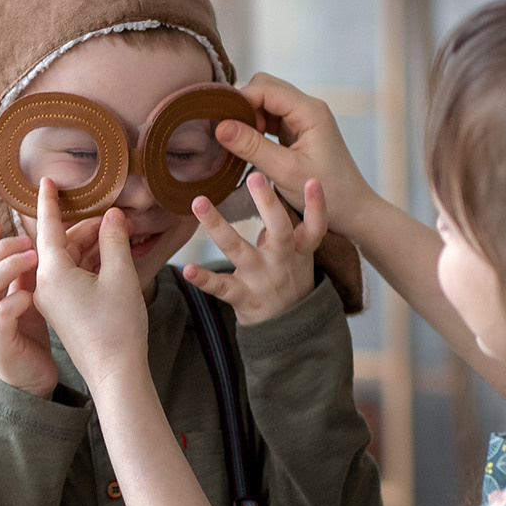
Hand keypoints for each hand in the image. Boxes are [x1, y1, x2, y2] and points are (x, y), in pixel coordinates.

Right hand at [0, 215, 102, 397]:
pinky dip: (17, 299)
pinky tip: (32, 295)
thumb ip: (17, 272)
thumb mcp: (19, 295)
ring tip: (35, 257)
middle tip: (27, 241)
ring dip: (10, 266)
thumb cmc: (24, 334)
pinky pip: (1, 314)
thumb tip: (24, 237)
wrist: (30, 378)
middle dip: (1, 249)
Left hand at [32, 179, 149, 390]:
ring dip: (93, 245)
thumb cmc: (117, 327)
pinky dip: (91, 264)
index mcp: (52, 272)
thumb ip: (114, 239)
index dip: (50, 201)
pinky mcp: (64, 310)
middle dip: (89, 227)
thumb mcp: (120, 275)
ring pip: (71, 259)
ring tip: (121, 234)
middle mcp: (45, 284)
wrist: (115, 374)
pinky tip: (112, 256)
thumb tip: (112, 215)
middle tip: (117, 216)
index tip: (46, 180)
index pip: (48, 226)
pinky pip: (74, 276)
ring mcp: (53, 299)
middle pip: (64, 242)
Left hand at [184, 173, 326, 323]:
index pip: (315, 227)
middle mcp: (282, 261)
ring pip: (239, 250)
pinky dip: (204, 279)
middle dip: (268, 203)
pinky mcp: (242, 296)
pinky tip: (187, 269)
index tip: (313, 180)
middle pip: (280, 230)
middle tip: (255, 177)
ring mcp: (261, 279)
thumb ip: (287, 224)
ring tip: (199, 202)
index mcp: (300, 250)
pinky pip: (220, 286)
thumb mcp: (300, 253)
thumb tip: (269, 187)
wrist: (288, 328)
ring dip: (218, 225)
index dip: (317, 205)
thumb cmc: (289, 278)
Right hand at [216, 73, 376, 235]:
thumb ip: (252, 147)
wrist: (353, 211)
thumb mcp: (285, 171)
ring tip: (239, 143)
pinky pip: (270, 118)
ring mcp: (303, 119)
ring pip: (265, 102)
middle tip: (230, 133)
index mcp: (310, 111)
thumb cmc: (327, 194)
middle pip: (265, 88)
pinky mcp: (298, 132)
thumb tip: (220, 127)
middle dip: (243, 105)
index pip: (265, 89)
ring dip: (248, 117)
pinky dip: (255, 127)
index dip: (239, 100)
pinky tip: (249, 146)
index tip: (217, 120)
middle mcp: (308, 108)